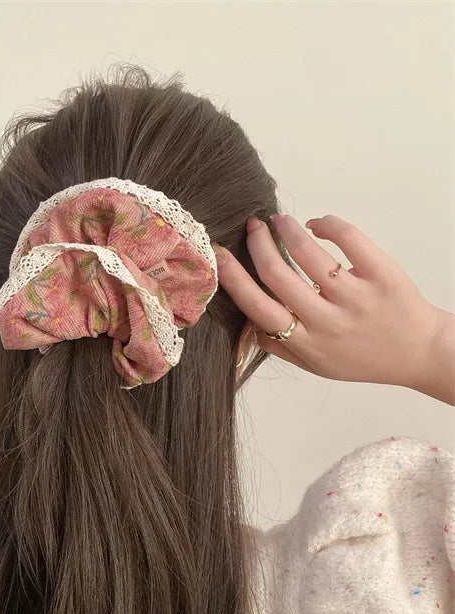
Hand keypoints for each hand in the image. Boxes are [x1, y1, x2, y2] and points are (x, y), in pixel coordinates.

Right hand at [213, 213, 452, 402]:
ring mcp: (355, 297)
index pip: (259, 309)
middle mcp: (327, 321)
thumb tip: (248, 325)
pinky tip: (316, 224)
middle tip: (251, 227)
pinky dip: (327, 224)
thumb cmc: (363, 359)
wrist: (420, 354)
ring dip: (286, 230)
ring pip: (309, 254)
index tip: (220, 257)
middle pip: (277, 276)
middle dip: (257, 245)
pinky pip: (350, 240)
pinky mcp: (382, 275)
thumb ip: (282, 348)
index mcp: (307, 342)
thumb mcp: (318, 365)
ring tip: (278, 221)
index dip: (234, 279)